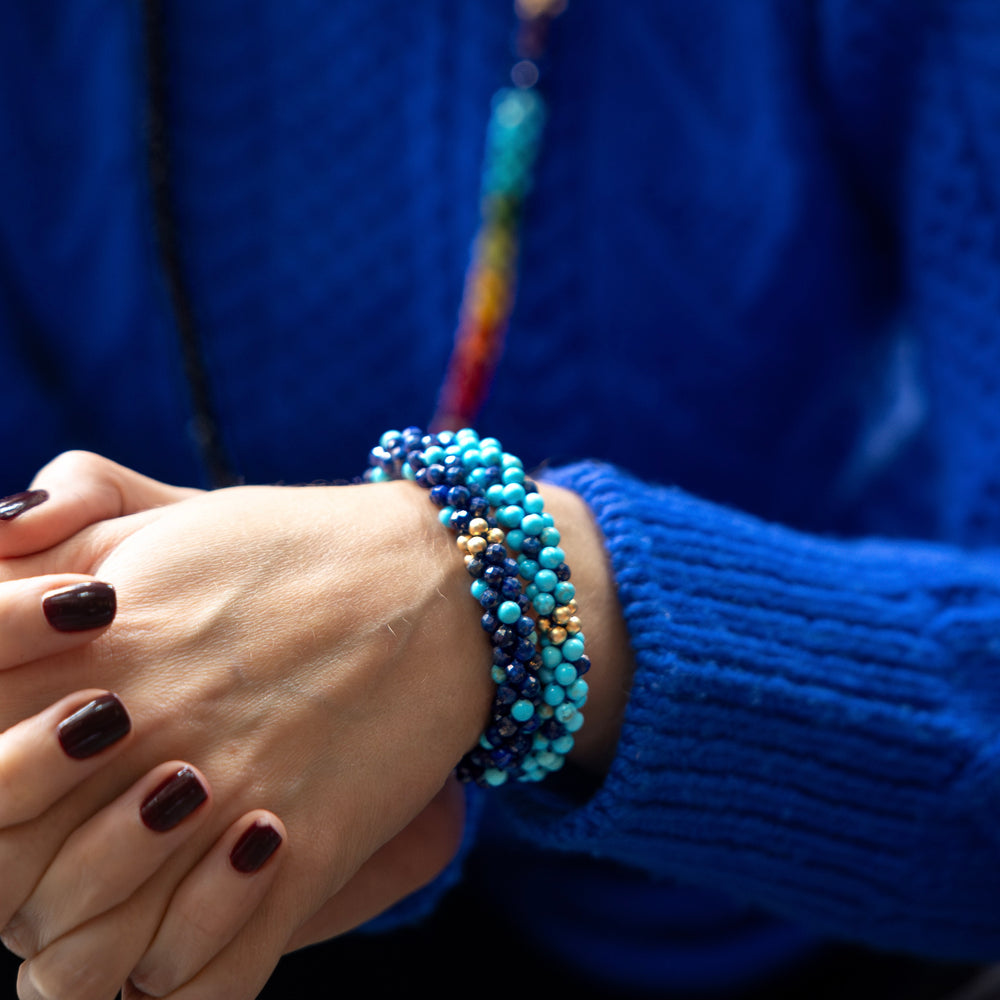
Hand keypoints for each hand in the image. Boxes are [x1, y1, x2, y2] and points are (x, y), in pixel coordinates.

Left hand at [0, 453, 494, 998]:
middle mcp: (147, 730)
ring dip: (93, 954)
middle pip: (10, 884)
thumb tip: (4, 550)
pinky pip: (205, 981)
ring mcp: (230, 798)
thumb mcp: (170, 512)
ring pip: (89, 959)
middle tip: (59, 864)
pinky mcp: (309, 852)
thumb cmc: (300, 546)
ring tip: (127, 910)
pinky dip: (182, 980)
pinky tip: (196, 931)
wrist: (443, 579)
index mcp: (96, 647)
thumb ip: (67, 514)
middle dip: (20, 890)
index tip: (25, 792)